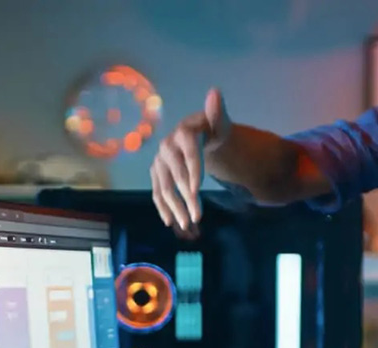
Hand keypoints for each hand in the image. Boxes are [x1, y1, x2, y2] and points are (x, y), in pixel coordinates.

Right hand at [151, 88, 231, 237]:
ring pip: (165, 187)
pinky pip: (157, 192)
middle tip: (198, 217)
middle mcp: (167, 147)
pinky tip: (170, 221)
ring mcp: (160, 161)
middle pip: (176, 175)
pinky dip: (163, 208)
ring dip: (175, 207)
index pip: (188, 153)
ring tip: (187, 224)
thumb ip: (218, 113)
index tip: (198, 190)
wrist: (198, 136)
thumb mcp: (220, 123)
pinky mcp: (157, 173)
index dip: (193, 171)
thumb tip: (215, 93)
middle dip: (187, 197)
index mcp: (183, 132)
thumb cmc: (212, 130)